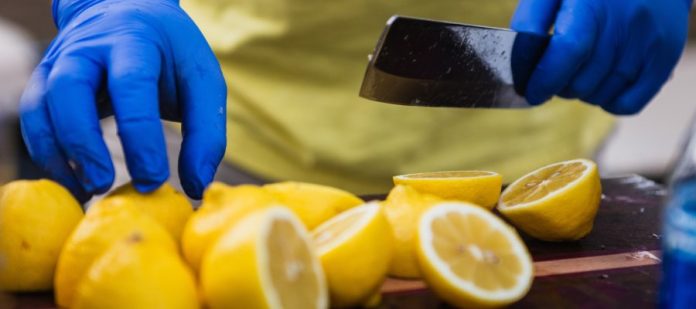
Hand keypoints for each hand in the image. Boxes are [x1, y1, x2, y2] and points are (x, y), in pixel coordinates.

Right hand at [20, 0, 226, 201]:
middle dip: (84, 143)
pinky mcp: (45, 83)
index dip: (140, 137)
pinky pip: (34, 121)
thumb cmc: (171, 56)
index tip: (153, 179)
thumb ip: (206, 133)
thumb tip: (197, 188)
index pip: (131, 86)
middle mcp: (88, 50)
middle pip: (69, 91)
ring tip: (88, 192)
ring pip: (40, 108)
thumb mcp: (202, 81)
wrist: (127, 12)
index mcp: (134, 42)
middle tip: (106, 185)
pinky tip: (75, 183)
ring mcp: (59, 64)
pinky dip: (49, 155)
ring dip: (59, 155)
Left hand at [512, 0, 690, 114]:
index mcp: (593, 5)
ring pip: (599, 96)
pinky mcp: (665, 60)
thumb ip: (531, 22)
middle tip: (558, 71)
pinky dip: (607, 101)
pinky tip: (602, 83)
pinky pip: (627, 104)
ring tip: (582, 69)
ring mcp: (648, 44)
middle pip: (580, 83)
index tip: (531, 91)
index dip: (544, 80)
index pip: (567, 53)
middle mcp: (625, 25)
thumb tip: (518, 63)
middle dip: (559, 85)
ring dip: (581, 92)